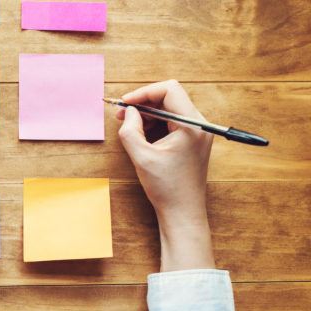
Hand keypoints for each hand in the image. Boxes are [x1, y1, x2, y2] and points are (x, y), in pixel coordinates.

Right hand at [116, 80, 214, 271]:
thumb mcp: (141, 156)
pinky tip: (141, 135)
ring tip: (128, 126)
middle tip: (121, 114)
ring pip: (169, 109)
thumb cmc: (166, 187)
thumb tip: (127, 112)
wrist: (183, 212)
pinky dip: (155, 124)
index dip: (144, 93)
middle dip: (143, 103)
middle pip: (169, 97)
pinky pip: (172, 123)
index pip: (169, 90)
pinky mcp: (192, 141)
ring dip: (147, 114)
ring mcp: (197, 133)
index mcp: (191, 125)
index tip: (125, 104)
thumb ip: (131, 130)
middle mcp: (198, 125)